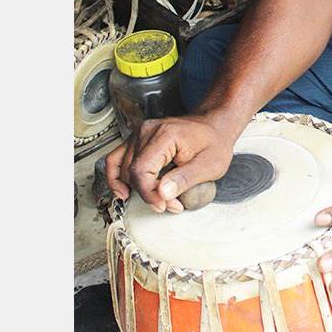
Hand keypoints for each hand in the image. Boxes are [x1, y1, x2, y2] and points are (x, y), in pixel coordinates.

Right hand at [104, 114, 236, 213]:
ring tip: (159, 199)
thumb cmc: (214, 142)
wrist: (215, 126)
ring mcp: (140, 134)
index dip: (149, 193)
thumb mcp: (210, 164)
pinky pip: (117, 159)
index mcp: (165, 134)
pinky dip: (116, 177)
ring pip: (123, 169)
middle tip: (171, 203)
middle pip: (132, 172)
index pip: (142, 170)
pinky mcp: (137, 140)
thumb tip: (162, 192)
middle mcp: (147, 131)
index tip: (164, 205)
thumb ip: (185, 179)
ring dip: (137, 189)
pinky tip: (123, 191)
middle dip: (149, 194)